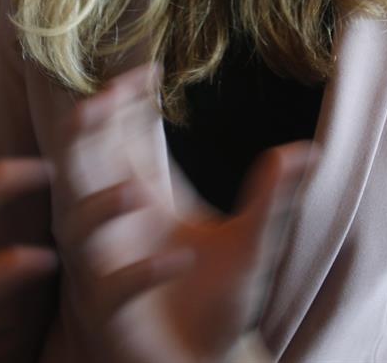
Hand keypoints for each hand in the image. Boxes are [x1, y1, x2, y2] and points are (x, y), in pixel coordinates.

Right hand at [57, 64, 313, 362]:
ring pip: (79, 228)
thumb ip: (274, 196)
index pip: (120, 138)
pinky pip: (113, 289)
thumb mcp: (255, 242)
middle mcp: (118, 228)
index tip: (148, 71)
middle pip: (79, 167)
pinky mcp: (114, 315)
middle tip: (99, 102)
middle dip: (81, 134)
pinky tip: (178, 257)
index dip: (123, 102)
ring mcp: (108, 269)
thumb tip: (307, 151)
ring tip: (134, 190)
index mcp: (144, 199)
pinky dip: (140, 272)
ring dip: (101, 205)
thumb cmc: (218, 303)